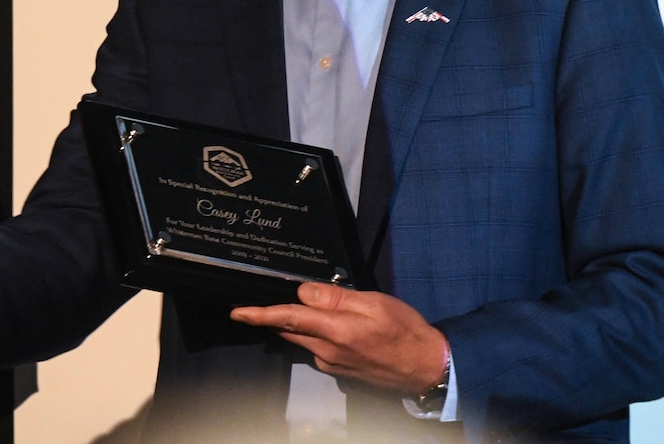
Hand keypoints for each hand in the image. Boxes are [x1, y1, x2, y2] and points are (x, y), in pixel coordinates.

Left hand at [230, 283, 448, 394]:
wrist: (427, 368)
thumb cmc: (405, 332)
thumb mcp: (374, 304)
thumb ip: (336, 297)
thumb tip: (304, 292)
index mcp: (336, 332)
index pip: (288, 318)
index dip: (259, 314)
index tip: (236, 311)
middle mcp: (328, 352)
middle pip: (289, 330)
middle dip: (271, 316)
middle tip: (258, 298)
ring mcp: (332, 365)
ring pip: (301, 340)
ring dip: (293, 324)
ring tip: (295, 306)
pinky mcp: (339, 372)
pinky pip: (315, 349)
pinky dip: (311, 335)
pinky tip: (324, 324)